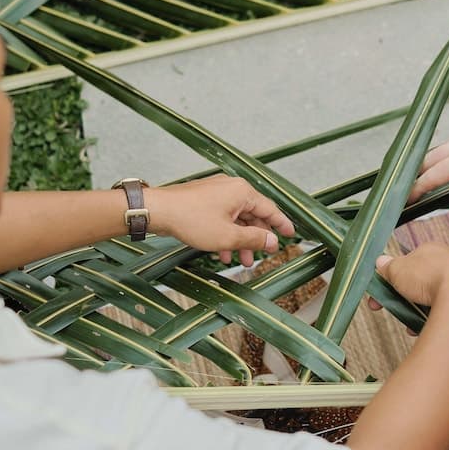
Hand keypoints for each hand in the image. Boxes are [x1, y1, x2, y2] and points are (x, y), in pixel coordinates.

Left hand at [144, 175, 294, 266]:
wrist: (158, 210)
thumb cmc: (191, 219)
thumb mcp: (227, 236)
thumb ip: (253, 239)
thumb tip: (272, 241)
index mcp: (243, 192)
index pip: (270, 209)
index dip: (281, 224)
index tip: (290, 235)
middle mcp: (232, 188)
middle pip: (253, 215)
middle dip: (256, 238)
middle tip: (260, 256)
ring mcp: (217, 193)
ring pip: (236, 219)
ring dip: (240, 240)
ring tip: (240, 260)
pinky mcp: (204, 199)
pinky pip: (222, 217)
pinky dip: (225, 233)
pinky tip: (221, 251)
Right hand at [371, 243, 448, 321]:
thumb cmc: (428, 278)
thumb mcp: (397, 269)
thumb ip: (388, 266)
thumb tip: (381, 262)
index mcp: (432, 249)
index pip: (410, 261)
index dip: (394, 275)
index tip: (384, 288)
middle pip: (420, 279)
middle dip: (404, 294)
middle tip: (391, 305)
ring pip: (432, 295)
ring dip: (416, 308)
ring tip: (406, 319)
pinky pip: (443, 308)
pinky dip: (430, 317)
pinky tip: (420, 325)